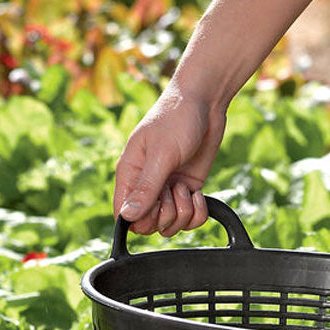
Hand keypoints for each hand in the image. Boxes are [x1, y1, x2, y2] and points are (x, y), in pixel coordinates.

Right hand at [112, 83, 226, 236]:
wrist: (205, 104)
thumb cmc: (177, 120)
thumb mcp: (161, 154)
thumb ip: (146, 188)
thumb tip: (127, 217)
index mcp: (129, 174)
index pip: (124, 216)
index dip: (140, 220)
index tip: (156, 205)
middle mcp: (146, 186)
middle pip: (149, 225)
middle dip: (166, 215)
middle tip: (174, 189)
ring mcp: (167, 190)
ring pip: (170, 225)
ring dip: (183, 213)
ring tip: (185, 187)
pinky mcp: (187, 191)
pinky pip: (190, 219)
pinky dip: (197, 213)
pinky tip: (198, 194)